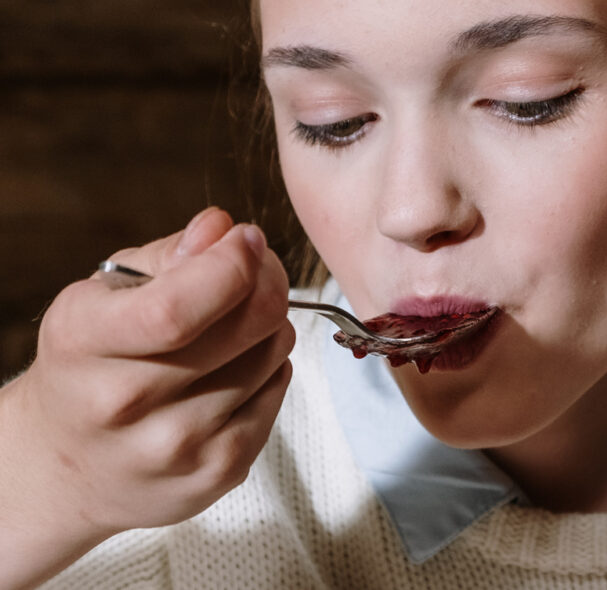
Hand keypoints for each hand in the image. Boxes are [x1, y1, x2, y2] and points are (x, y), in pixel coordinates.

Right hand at [0, 207, 293, 587]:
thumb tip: (221, 229)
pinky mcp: (219, 471)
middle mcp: (126, 402)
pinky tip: (232, 370)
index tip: (246, 240)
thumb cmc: (90, 366)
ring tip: (232, 328)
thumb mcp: (103, 296)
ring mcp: (177, 445)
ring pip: (274, 353)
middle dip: (267, 280)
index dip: (233, 263)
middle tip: (255, 270)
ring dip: (268, 326)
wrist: (66, 466)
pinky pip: (279, 390)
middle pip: (250, 324)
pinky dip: (268, 368)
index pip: (178, 308)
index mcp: (85, 343)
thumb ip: (167, 256)